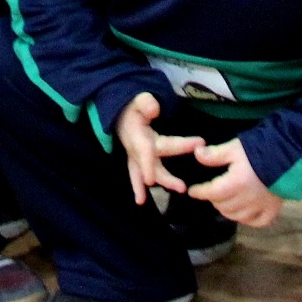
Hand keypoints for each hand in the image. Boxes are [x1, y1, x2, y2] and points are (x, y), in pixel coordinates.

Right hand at [116, 91, 202, 206]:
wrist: (119, 111)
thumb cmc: (131, 107)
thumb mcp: (137, 100)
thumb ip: (145, 102)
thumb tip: (155, 109)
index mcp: (137, 135)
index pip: (144, 151)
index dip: (147, 165)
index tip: (150, 182)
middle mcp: (136, 149)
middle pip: (151, 165)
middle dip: (165, 177)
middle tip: (182, 187)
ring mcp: (136, 156)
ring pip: (146, 172)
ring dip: (161, 182)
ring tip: (177, 191)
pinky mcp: (138, 159)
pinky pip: (138, 174)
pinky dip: (138, 186)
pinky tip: (140, 201)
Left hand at [189, 137, 281, 228]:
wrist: (290, 155)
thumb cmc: (260, 149)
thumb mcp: (235, 147)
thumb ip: (215, 154)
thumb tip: (196, 154)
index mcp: (235, 184)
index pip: (211, 192)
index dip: (199, 192)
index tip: (193, 191)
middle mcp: (246, 199)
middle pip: (222, 205)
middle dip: (213, 199)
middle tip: (212, 191)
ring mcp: (260, 207)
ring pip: (236, 216)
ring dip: (227, 209)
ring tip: (225, 201)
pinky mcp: (273, 210)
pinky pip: (257, 222)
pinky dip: (247, 219)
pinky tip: (244, 212)